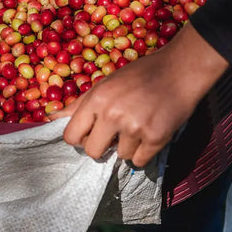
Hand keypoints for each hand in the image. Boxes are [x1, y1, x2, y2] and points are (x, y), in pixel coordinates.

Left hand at [50, 23, 229, 167]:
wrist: (179, 70)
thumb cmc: (140, 75)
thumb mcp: (106, 83)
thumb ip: (79, 104)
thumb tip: (51, 117)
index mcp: (97, 99)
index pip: (71, 136)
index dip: (79, 138)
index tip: (90, 133)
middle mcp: (113, 115)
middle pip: (93, 152)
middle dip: (101, 147)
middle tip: (114, 134)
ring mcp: (135, 128)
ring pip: (119, 156)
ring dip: (127, 146)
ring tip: (139, 124)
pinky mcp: (156, 138)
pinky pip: (139, 161)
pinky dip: (143, 152)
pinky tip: (149, 132)